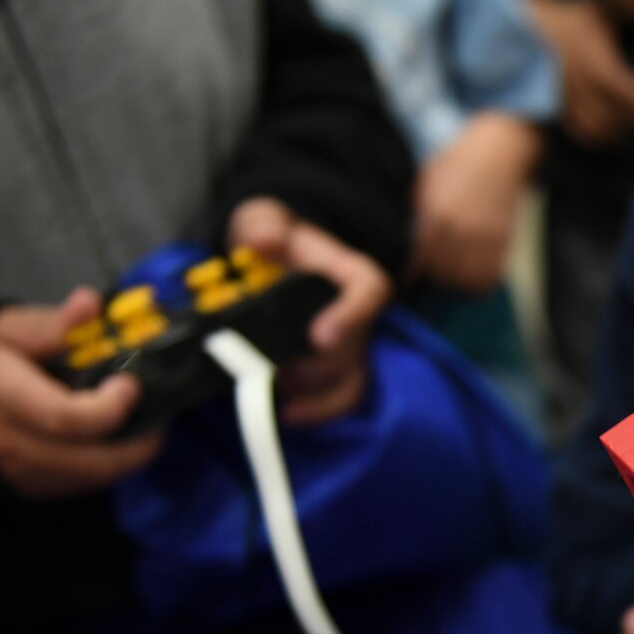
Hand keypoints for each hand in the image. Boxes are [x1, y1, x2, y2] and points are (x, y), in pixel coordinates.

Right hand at [0, 288, 162, 498]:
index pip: (64, 418)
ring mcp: (23, 474)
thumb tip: (90, 303)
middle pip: (92, 460)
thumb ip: (51, 324)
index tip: (131, 384)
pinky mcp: (33, 489)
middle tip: (157, 410)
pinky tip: (117, 438)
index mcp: (3, 397)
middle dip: (138, 439)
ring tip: (142, 422)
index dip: (109, 407)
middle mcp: (12, 444)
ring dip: (131, 454)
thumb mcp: (9, 331)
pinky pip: (85, 485)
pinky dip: (111, 465)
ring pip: (95, 477)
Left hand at [226, 197, 391, 425]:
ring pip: (350, 380)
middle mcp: (358, 315)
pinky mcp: (334, 371)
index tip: (320, 336)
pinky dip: (318, 412)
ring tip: (273, 389)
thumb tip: (264, 241)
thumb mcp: (263, 218)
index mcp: (351, 274)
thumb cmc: (272, 237)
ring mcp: (350, 347)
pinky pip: (339, 399)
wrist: (271, 260)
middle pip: (353, 348)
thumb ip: (263, 226)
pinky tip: (287, 415)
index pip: (370, 291)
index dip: (351, 316)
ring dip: (313, 392)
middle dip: (314, 365)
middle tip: (270, 368)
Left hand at [413, 111, 543, 293]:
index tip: (408, 277)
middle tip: (430, 274)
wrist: (500, 151)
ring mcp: (484, 238)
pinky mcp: (503, 241)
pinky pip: (488, 276)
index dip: (411, 272)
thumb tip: (408, 236)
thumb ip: (418, 208)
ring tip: (450, 277)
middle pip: (441, 273)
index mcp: (437, 213)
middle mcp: (461, 230)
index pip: (419, 257)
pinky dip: (478, 283)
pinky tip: (470, 276)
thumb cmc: (460, 161)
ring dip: (456, 283)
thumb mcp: (428, 179)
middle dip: (433, 277)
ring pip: (465, 280)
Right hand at [526, 0, 633, 148]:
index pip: (625, 92)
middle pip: (614, 117)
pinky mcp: (557, 108)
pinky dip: (596, 138)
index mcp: (595, 63)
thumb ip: (617, 24)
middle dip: (633, 122)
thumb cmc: (565, 18)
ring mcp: (568, 100)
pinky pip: (579, 132)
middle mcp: (582, 86)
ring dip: (616, 133)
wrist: (523, 30)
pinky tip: (607, 133)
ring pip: (597, 130)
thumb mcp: (594, 13)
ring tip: (628, 128)